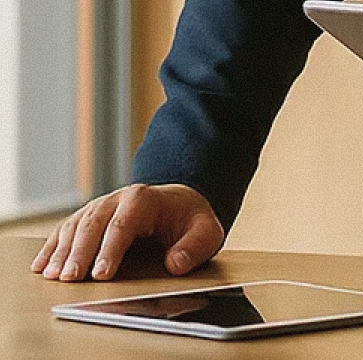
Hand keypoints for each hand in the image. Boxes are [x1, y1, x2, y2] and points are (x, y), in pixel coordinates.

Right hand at [31, 183, 223, 281]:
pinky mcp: (88, 218)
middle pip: (94, 223)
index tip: (102, 273)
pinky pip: (66, 229)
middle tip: (71, 279)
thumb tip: (176, 263)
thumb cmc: (188, 220)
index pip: (124, 223)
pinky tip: (42, 265)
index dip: (111, 248)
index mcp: (145, 198)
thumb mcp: (206, 230)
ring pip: (76, 226)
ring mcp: (100, 207)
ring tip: (54, 276)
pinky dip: (52, 247)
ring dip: (63, 251)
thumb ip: (196, 245)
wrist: (178, 205)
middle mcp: (118, 199)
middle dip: (81, 251)